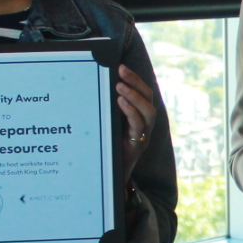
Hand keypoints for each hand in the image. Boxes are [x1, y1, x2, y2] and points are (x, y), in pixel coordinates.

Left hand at [116, 65, 160, 179]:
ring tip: (120, 86)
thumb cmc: (105, 148)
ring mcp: (143, 135)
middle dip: (136, 82)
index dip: (135, 79)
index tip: (120, 66)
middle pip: (149, 99)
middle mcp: (144, 125)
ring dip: (135, 97)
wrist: (107, 176)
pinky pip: (138, 126)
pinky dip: (131, 111)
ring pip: (148, 112)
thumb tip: (94, 88)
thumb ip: (106, 110)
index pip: (143, 94)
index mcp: (138, 117)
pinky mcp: (137, 145)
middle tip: (121, 71)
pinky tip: (120, 102)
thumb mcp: (106, 124)